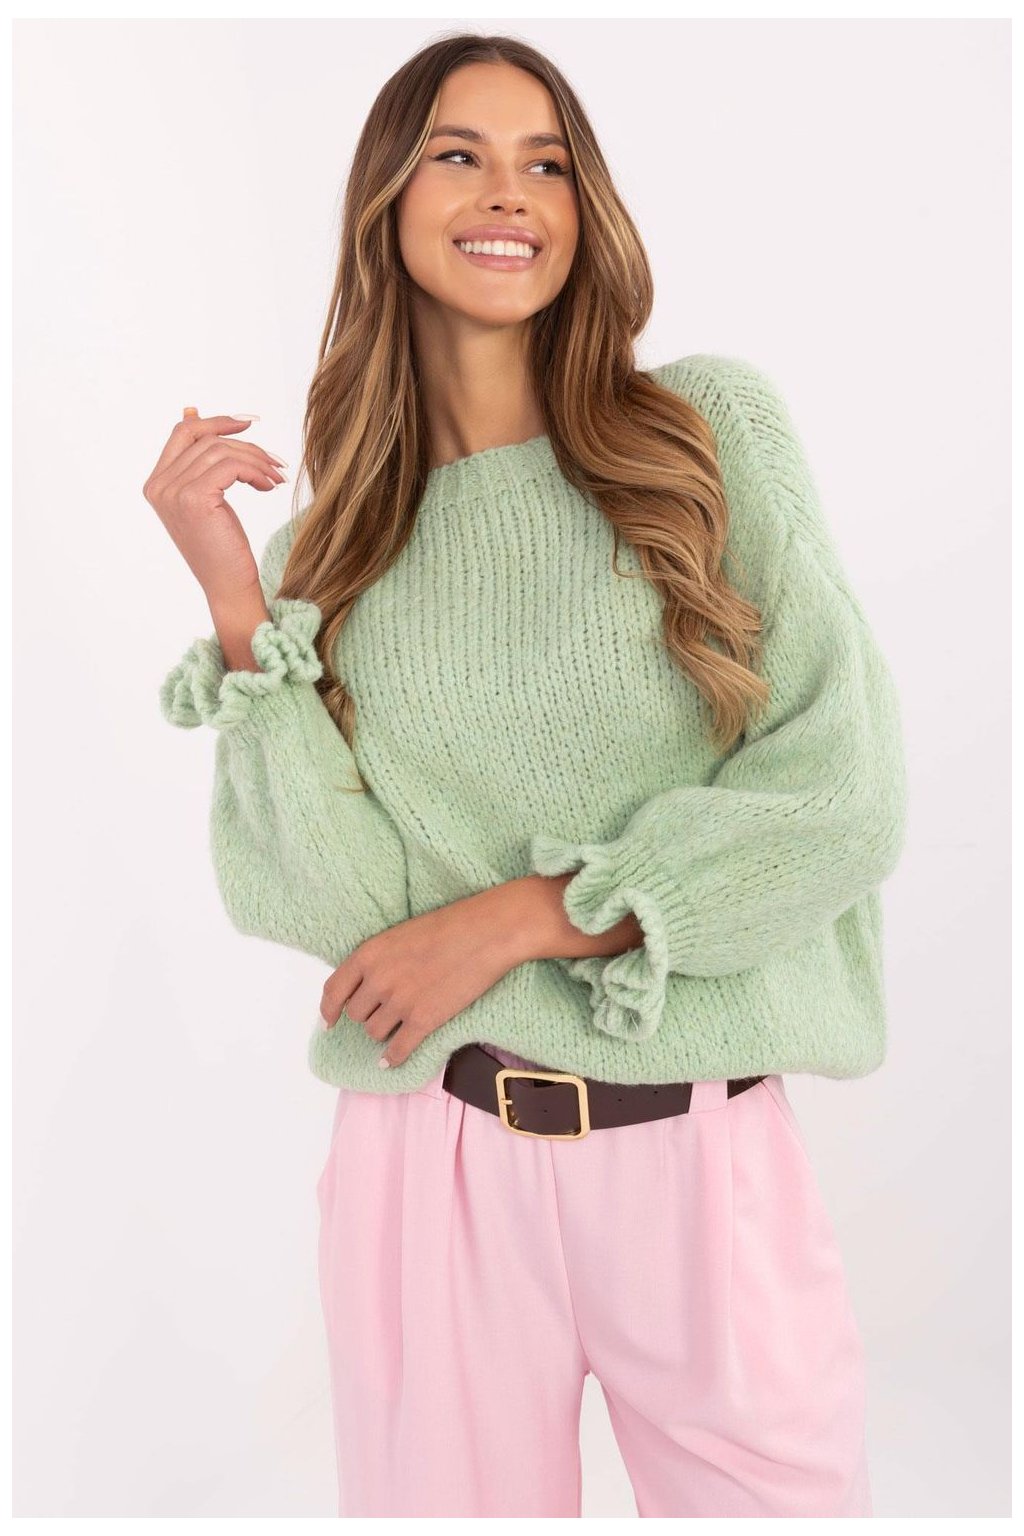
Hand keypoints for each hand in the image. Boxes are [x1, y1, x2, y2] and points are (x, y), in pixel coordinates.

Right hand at [143, 406, 288, 602]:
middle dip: (246, 445)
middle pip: (205, 439)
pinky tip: (269, 485)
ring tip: (276, 477)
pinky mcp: (194, 498)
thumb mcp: (208, 496)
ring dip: (256, 460)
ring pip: (221, 451)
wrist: (228, 586)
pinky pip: (231, 465)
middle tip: (274, 460)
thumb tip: (190, 410)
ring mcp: (173, 492)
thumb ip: (198, 459)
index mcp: (156, 483)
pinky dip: (256, 471)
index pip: (183, 433)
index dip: (216, 421)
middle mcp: (159, 486)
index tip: (249, 422)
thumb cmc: (222, 547)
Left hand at [319, 882, 529, 1067]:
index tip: (330, 1021)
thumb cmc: (447, 927)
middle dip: (367, 1015)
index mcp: (368, 955)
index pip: (333, 990)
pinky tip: (391, 1061)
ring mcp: (400, 1002)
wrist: (485, 933)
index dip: (329, 1009)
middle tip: (384, 1012)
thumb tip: (366, 987)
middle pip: (356, 1015)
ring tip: (399, 1025)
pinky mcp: (424, 1020)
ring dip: (383, 1032)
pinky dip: (393, 1058)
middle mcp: (378, 980)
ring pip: (374, 1033)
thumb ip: (378, 960)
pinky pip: (399, 1049)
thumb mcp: (399, 935)